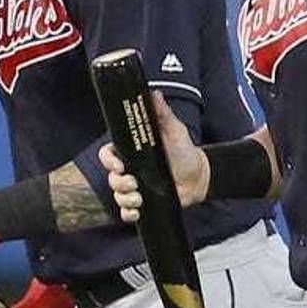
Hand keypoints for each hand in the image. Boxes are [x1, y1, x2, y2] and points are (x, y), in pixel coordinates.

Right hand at [98, 91, 207, 222]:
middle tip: (134, 183)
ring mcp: (136, 188)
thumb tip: (154, 93)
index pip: (108, 155)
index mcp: (132, 151)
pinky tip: (137, 212)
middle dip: (119, 183)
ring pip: (118, 195)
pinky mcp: (143, 204)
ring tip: (140, 199)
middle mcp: (131, 170)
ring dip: (125, 199)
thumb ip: (162, 113)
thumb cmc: (185, 151)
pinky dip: (128, 214)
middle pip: (111, 177)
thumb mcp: (174, 130)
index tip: (119, 165)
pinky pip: (127, 212)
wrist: (198, 176)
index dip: (108, 161)